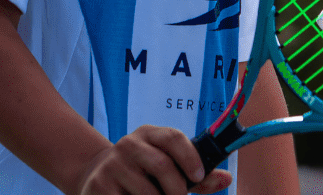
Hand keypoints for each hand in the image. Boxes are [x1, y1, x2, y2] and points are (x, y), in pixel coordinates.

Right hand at [75, 124, 231, 194]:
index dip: (189, 157)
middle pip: (163, 166)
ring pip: (147, 193)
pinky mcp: (99, 186)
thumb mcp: (167, 168)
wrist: (96, 175)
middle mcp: (128, 144)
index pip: (173, 137)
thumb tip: (226, 178)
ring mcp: (112, 165)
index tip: (198, 176)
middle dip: (177, 191)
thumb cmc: (142, 174)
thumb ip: (196, 176)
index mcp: (149, 134)